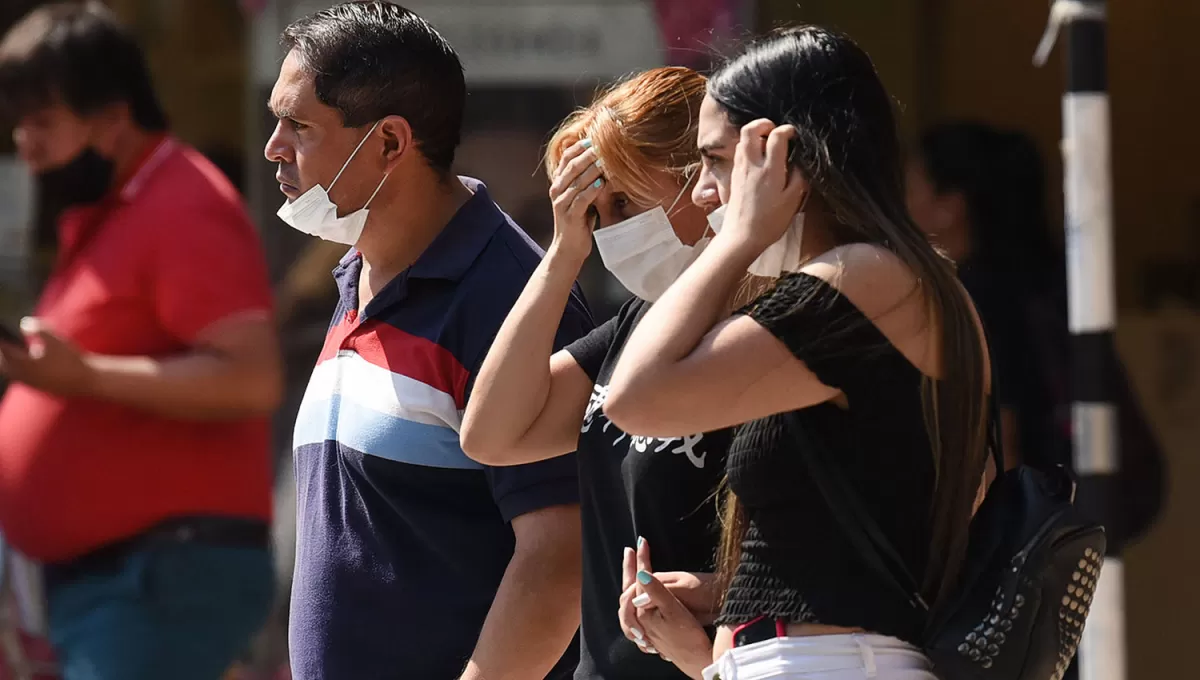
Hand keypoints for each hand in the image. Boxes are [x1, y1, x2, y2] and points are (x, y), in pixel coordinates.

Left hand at [0, 318, 94, 396]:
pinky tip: (30, 364)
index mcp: (23, 364)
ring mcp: (31, 384)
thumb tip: (24, 323)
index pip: (3, 351)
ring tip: (15, 353)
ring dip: (11, 363)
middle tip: (7, 344)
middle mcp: (23, 376)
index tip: (2, 334)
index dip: (2, 342)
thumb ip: (37, 328)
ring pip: (13, 373)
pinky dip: (21, 370)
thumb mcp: (55, 339)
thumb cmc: (71, 360)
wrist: (87, 381)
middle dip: (4, 354)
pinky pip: (23, 379)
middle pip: (4, 364)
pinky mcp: (39, 389)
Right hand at [548, 139, 605, 262]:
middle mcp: (557, 190)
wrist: (569, 248)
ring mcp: (561, 202)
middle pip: (572, 165)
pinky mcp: (569, 215)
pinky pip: (581, 199)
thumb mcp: (581, 196)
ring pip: (577, 180)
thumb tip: (603, 160)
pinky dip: (592, 190)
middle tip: (605, 145)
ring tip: (607, 160)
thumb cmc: (578, 220)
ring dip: (593, 169)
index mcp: (559, 182)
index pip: (567, 157)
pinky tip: (603, 183)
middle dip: (589, 154)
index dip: (580, 146)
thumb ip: (586, 180)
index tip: (596, 138)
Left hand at [618, 538, 712, 677]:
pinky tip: (639, 595)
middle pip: (628, 589)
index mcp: (642, 610)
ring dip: (630, 583)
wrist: (696, 660)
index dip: (640, 560)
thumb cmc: (688, 635)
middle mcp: (638, 619)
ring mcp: (643, 627)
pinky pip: (636, 611)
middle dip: (630, 569)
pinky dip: (636, 598)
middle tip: (631, 551)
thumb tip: (641, 572)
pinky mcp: (650, 632)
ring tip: (632, 568)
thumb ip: (656, 591)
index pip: (637, 580)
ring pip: (630, 601)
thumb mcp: (674, 610)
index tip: (641, 542)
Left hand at [719, 120, 807, 252]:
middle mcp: (752, 165)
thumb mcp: (792, 201)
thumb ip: (799, 177)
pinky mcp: (734, 176)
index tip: (795, 136)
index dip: (788, 130)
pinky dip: (749, 147)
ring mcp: (740, 169)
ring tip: (768, 144)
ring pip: (742, 139)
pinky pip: (739, 152)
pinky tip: (759, 159)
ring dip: (755, 135)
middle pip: (750, 129)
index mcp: (770, 169)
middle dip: (764, 123)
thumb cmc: (770, 222)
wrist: (741, 237)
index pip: (777, 136)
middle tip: (776, 131)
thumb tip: (801, 160)